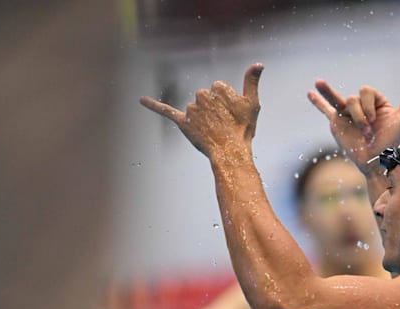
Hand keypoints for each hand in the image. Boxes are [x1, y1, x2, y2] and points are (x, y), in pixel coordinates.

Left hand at [139, 64, 263, 157]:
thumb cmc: (243, 129)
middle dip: (213, 111)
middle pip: (205, 98)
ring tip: (214, 131)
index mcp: (218, 88)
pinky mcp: (183, 122)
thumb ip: (252, 81)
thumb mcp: (252, 104)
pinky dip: (152, 105)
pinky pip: (166, 111)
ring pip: (195, 109)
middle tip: (224, 125)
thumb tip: (258, 64)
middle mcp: (202, 95)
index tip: (233, 115)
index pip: (218, 90)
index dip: (227, 104)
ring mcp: (192, 109)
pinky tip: (141, 100)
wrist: (231, 153)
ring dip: (203, 119)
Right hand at [308, 80, 399, 170]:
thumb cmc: (390, 143)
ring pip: (342, 101)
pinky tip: (311, 92)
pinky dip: (318, 101)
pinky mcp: (337, 123)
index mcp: (375, 103)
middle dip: (361, 113)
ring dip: (353, 115)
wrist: (376, 162)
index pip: (366, 92)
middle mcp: (361, 107)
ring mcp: (347, 114)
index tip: (375, 121)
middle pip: (354, 98)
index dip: (369, 105)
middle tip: (368, 130)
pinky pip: (325, 109)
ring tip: (361, 128)